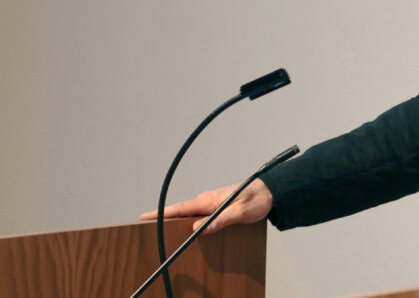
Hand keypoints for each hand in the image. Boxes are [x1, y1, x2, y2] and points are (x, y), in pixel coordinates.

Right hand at [139, 179, 272, 233]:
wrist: (271, 191)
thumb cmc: (257, 199)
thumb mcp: (240, 213)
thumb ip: (220, 221)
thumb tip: (198, 229)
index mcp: (211, 201)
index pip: (181, 208)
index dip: (162, 213)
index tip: (144, 216)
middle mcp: (209, 199)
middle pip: (182, 211)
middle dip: (166, 219)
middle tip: (150, 228)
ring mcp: (213, 201)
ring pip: (192, 213)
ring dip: (180, 220)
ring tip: (166, 230)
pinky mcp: (218, 205)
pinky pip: (200, 213)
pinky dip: (192, 219)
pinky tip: (191, 227)